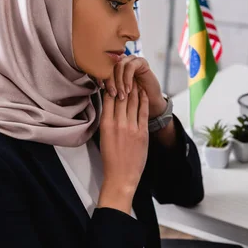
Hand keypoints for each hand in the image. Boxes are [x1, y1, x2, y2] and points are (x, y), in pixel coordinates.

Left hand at [97, 55, 166, 118]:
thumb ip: (108, 87)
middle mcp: (122, 61)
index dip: (101, 76)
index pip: (103, 66)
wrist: (150, 103)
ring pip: (119, 65)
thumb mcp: (116, 94)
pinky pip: (130, 66)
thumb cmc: (131, 101)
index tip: (101, 87)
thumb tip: (98, 84)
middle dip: (110, 80)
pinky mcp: (141, 62)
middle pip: (111, 65)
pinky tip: (128, 89)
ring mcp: (131, 60)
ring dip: (119, 81)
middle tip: (112, 94)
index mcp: (114, 67)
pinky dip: (127, 78)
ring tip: (121, 94)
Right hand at [98, 81, 148, 212]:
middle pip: (121, 96)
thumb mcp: (103, 137)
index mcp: (105, 124)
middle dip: (123, 82)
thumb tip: (110, 107)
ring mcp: (131, 127)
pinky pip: (143, 111)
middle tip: (125, 70)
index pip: (108, 97)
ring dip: (134, 88)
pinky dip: (144, 100)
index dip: (111, 84)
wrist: (121, 176)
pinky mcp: (142, 133)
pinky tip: (144, 92)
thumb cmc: (110, 159)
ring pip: (132, 101)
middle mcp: (118, 123)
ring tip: (135, 78)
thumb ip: (108, 121)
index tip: (113, 75)